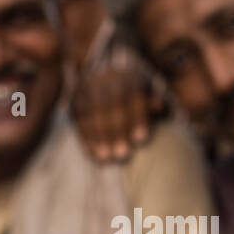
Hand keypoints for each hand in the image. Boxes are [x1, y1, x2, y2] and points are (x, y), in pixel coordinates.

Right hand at [72, 47, 167, 161]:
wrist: (108, 76)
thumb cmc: (137, 95)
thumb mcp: (149, 95)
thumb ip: (155, 102)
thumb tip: (159, 107)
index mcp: (129, 76)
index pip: (133, 96)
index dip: (137, 118)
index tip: (141, 140)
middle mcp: (106, 77)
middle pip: (111, 105)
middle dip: (116, 131)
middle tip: (122, 155)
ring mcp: (87, 85)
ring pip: (91, 112)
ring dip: (98, 137)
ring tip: (106, 158)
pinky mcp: (75, 96)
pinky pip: (78, 118)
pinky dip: (85, 136)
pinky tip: (92, 153)